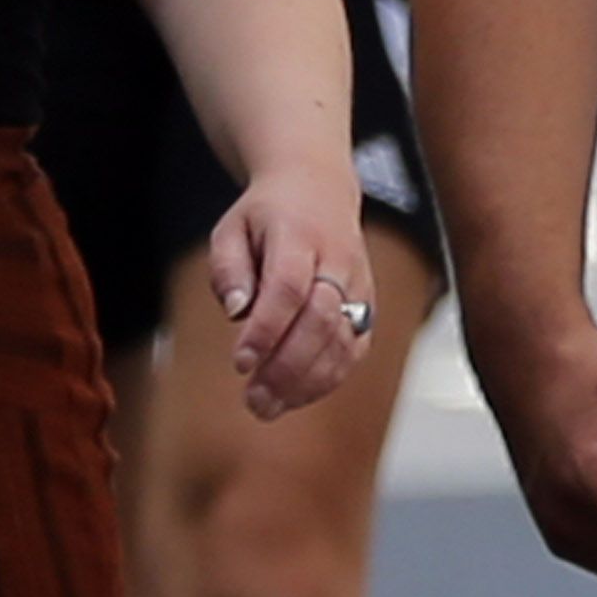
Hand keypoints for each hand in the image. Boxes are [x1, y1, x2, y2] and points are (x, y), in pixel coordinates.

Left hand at [201, 167, 377, 417]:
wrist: (319, 188)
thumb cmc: (266, 215)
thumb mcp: (231, 228)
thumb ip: (228, 268)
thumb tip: (236, 312)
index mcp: (300, 236)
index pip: (288, 288)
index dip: (267, 329)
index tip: (239, 363)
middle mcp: (338, 261)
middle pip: (321, 320)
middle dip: (287, 366)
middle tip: (253, 400)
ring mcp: (359, 284)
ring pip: (344, 340)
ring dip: (307, 381)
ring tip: (267, 408)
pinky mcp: (368, 305)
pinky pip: (355, 348)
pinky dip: (329, 378)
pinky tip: (296, 396)